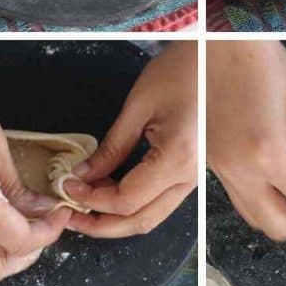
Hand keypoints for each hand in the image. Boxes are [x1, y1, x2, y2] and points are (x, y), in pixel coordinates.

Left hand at [63, 42, 196, 236]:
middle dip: (100, 225)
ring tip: (83, 207)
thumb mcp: (138, 107)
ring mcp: (193, 178)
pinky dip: (131, 205)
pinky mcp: (191, 173)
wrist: (218, 60)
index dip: (92, 199)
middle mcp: (190, 177)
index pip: (127, 200)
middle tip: (69, 214)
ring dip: (115, 219)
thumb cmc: (183, 71)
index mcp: (178, 159)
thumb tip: (84, 175)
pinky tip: (107, 192)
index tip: (68, 185)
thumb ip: (111, 147)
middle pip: (140, 221)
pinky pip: (159, 202)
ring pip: (150, 217)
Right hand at [207, 42, 285, 240]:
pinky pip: (240, 196)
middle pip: (277, 225)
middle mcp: (239, 171)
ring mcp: (220, 170)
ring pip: (254, 216)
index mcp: (265, 155)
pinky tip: (279, 179)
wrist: (211, 41)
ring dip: (283, 215)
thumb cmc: (256, 60)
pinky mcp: (210, 163)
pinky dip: (263, 198)